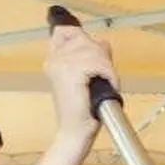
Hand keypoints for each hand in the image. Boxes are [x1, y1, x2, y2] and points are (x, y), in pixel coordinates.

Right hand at [43, 26, 118, 144]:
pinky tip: (110, 86)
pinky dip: (110, 75)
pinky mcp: (71, 73)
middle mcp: (55, 59)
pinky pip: (99, 64)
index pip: (68, 31)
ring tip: (108, 83)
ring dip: (107, 67)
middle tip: (107, 75)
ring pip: (94, 51)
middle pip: (85, 39)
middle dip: (102, 56)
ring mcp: (61, 65)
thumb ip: (92, 58)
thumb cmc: (81, 112)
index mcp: (54, 60)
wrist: (74, 133)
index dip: (85, 39)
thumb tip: (104, 43)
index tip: (97, 56)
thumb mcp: (87, 79)